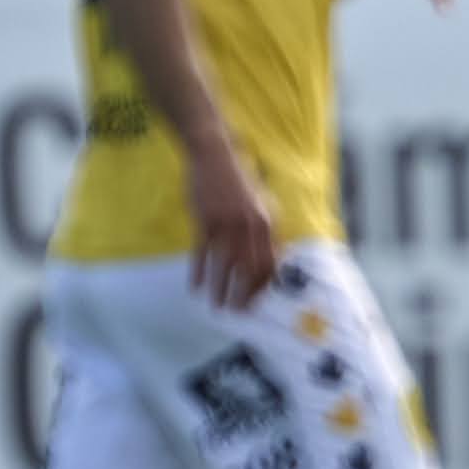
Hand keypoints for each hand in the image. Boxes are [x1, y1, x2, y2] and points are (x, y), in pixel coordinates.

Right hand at [184, 146, 282, 308]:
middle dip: (243, 295)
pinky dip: (198, 272)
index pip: (269, 263)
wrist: (214, 156)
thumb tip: (273, 259)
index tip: (256, 301)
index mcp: (266, 223)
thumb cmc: (239, 182)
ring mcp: (225, 224)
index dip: (263, 286)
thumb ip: (266, 230)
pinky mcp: (204, 220)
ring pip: (224, 266)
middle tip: (237, 312)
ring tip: (216, 306)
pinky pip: (201, 253)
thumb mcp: (261, 203)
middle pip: (249, 270)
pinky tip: (195, 286)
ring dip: (220, 289)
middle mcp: (249, 226)